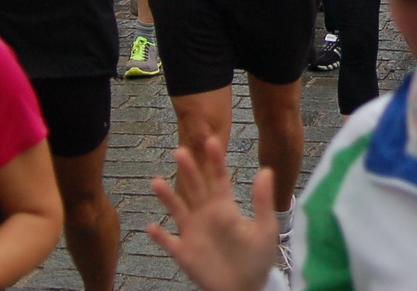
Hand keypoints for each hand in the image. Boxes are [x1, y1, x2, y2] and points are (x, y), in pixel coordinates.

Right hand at [148, 139, 278, 290]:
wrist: (245, 289)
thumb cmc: (258, 259)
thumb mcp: (265, 229)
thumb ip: (262, 201)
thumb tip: (266, 170)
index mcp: (225, 207)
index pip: (218, 178)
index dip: (215, 160)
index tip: (211, 140)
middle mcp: (206, 216)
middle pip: (195, 187)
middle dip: (188, 170)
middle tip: (180, 150)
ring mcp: (194, 233)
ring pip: (177, 210)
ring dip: (167, 197)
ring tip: (156, 181)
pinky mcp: (185, 253)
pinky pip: (169, 243)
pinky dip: (159, 236)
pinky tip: (150, 226)